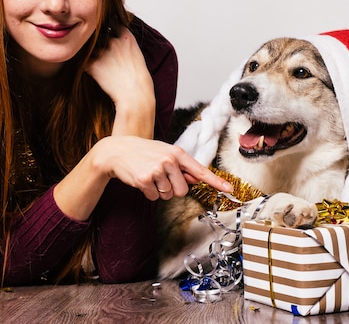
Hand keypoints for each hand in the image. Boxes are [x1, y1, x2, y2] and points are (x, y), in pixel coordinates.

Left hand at [86, 27, 154, 136]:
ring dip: (91, 55)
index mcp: (127, 38)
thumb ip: (127, 47)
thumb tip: (118, 46)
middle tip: (100, 51)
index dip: (109, 26)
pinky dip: (86, 67)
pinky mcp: (93, 65)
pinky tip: (92, 73)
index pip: (113, 23)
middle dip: (98, 41)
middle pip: (99, 34)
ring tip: (99, 66)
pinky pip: (84, 62)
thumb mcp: (138, 57)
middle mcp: (114, 41)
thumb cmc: (141, 81)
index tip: (106, 29)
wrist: (136, 96)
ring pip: (90, 49)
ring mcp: (102, 52)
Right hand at [98, 137, 231, 200]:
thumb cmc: (145, 153)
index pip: (201, 170)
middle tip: (162, 178)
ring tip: (150, 176)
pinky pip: (154, 197)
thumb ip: (182, 167)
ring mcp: (157, 169)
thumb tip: (196, 179)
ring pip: (168, 195)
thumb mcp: (165, 154)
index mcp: (178, 153)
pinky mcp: (144, 179)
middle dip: (173, 189)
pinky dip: (148, 192)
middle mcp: (169, 160)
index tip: (229, 189)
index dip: (216, 181)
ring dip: (159, 191)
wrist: (118, 150)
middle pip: (183, 191)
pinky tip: (141, 180)